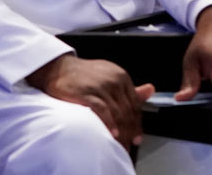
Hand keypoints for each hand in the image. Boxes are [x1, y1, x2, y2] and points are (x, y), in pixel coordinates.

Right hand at [26, 54, 153, 149]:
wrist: (60, 68)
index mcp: (122, 76)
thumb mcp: (111, 76)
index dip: (137, 121)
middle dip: (131, 128)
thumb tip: (151, 90)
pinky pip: (102, 110)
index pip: (135, 102)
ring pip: (117, 112)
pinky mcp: (87, 93)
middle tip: (131, 143)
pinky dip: (109, 123)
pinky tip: (112, 133)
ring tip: (122, 142)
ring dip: (122, 129)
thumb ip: (130, 88)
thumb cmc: (85, 75)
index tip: (137, 135)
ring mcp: (101, 86)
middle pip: (128, 109)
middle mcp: (115, 80)